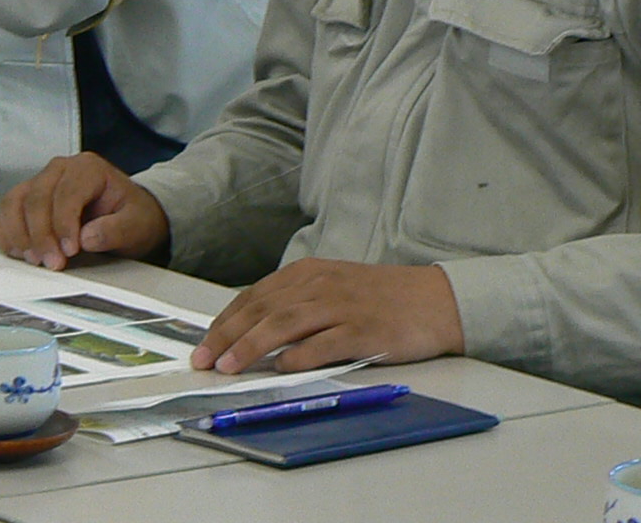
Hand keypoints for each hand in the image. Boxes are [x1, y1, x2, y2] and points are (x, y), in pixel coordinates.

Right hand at [0, 151, 170, 270]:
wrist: (127, 217)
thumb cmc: (132, 216)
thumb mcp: (137, 224)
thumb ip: (117, 230)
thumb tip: (88, 237)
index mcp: (88, 168)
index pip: (67, 193)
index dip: (64, 223)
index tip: (70, 251)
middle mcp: (60, 169)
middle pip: (37, 197)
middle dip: (42, 234)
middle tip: (53, 262)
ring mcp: (41, 181)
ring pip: (16, 202)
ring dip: (20, 234)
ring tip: (35, 259)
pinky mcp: (27, 197)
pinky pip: (8, 211)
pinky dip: (8, 232)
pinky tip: (20, 251)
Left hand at [192, 258, 464, 372]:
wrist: (436, 299)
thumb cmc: (380, 298)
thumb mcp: (331, 289)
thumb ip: (295, 305)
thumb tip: (251, 332)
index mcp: (308, 273)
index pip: (254, 297)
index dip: (225, 322)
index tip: (203, 345)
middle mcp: (320, 285)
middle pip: (263, 309)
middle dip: (228, 335)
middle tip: (204, 360)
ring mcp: (342, 306)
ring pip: (286, 324)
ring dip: (253, 345)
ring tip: (230, 366)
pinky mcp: (365, 330)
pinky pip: (327, 342)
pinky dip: (301, 354)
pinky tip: (281, 367)